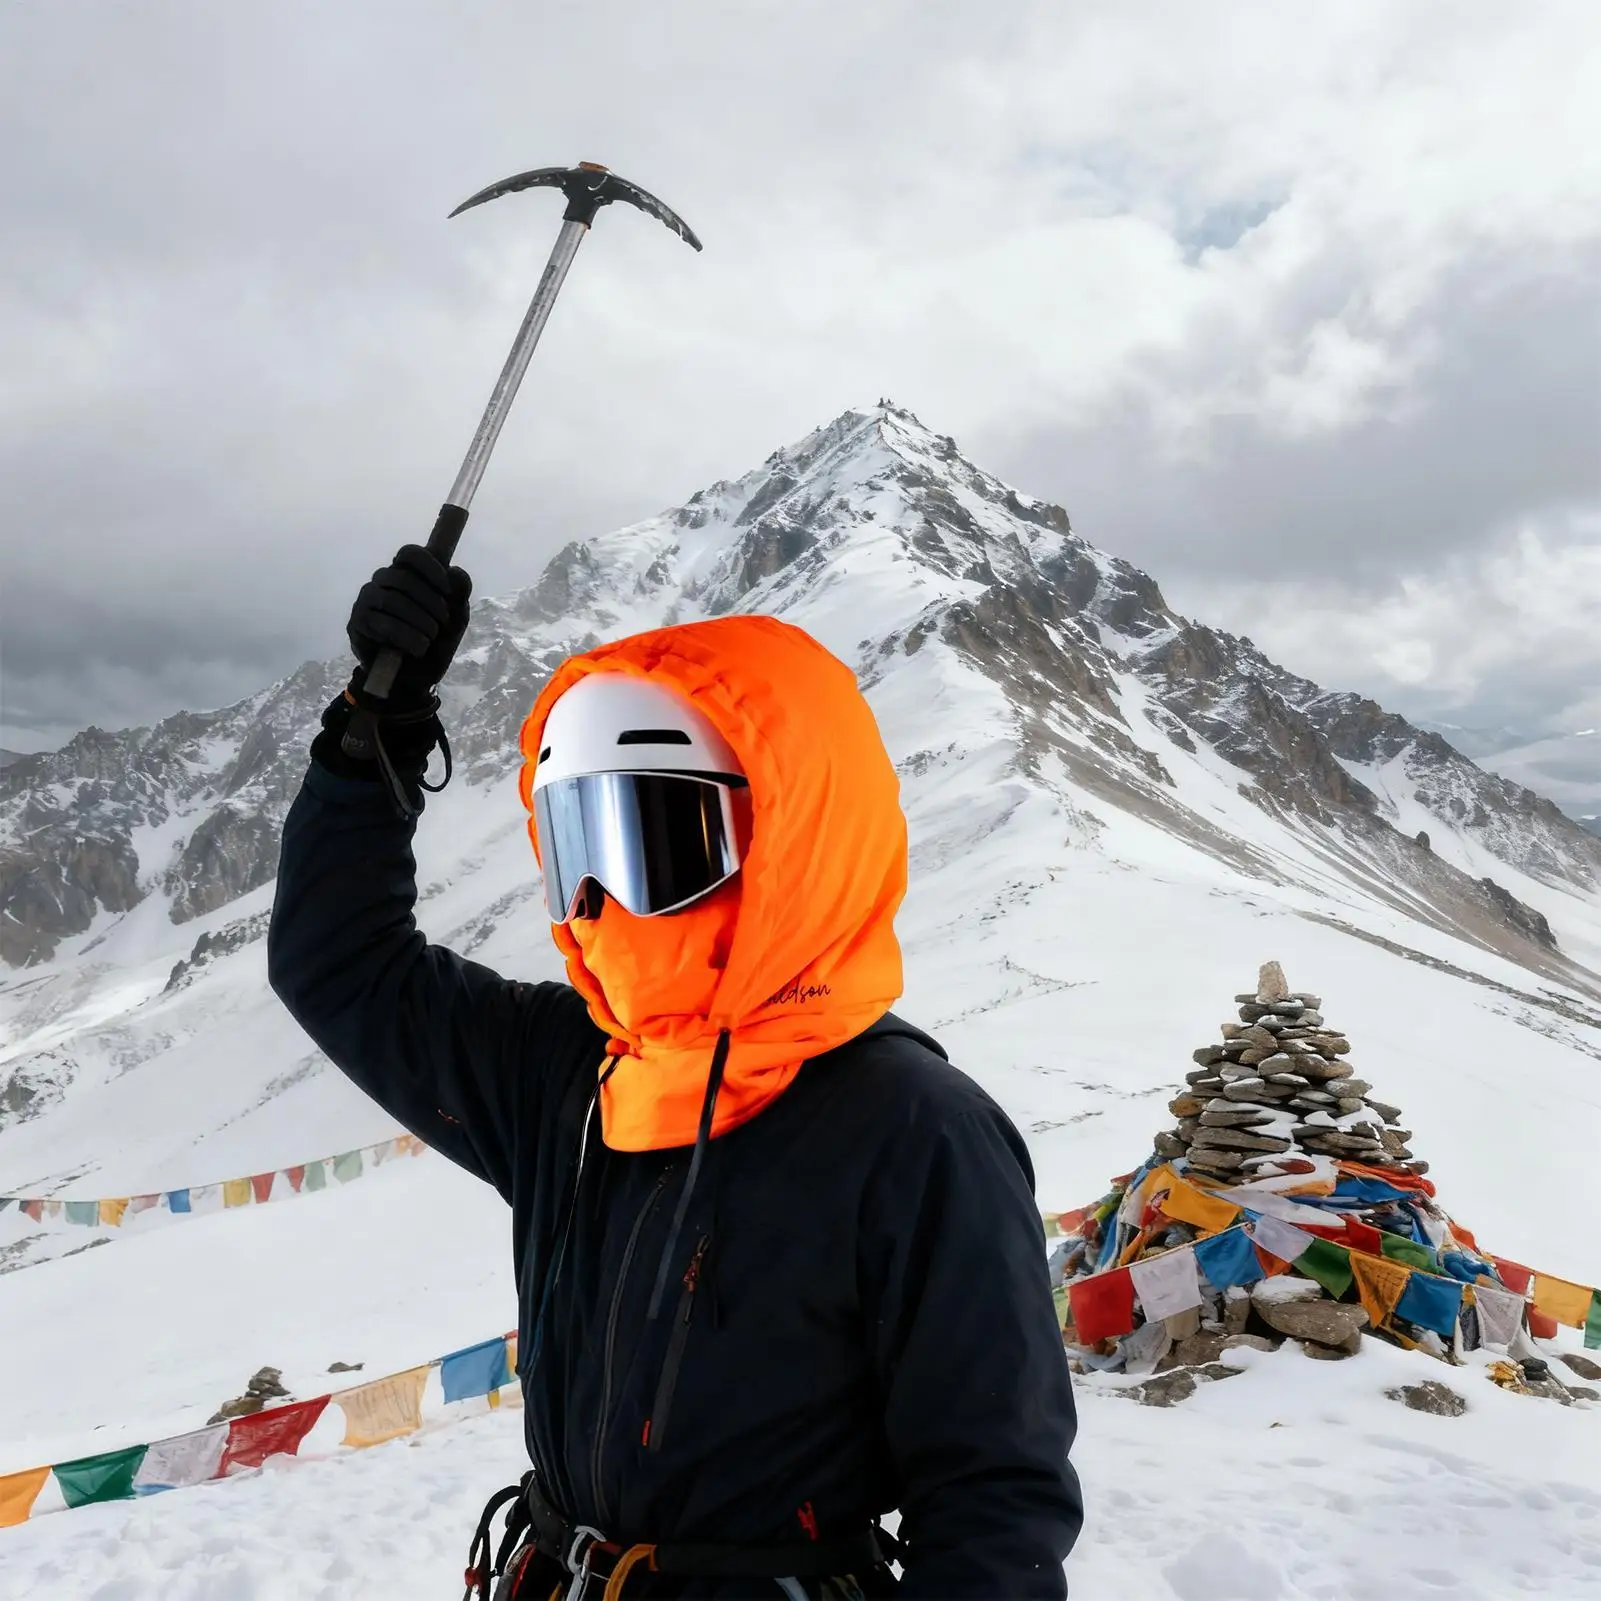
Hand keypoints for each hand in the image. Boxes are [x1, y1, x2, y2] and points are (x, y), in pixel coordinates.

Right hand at [347, 545, 471, 701]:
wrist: (415, 679)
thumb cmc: (434, 642)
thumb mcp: (457, 618)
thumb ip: (460, 592)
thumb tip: (455, 571)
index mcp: (407, 574)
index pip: (411, 554)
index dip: (430, 567)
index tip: (447, 589)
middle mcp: (383, 581)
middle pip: (403, 577)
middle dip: (430, 602)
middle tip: (443, 623)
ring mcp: (366, 600)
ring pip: (391, 599)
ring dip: (418, 621)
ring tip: (430, 639)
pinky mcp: (357, 622)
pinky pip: (380, 622)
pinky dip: (404, 637)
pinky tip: (416, 649)